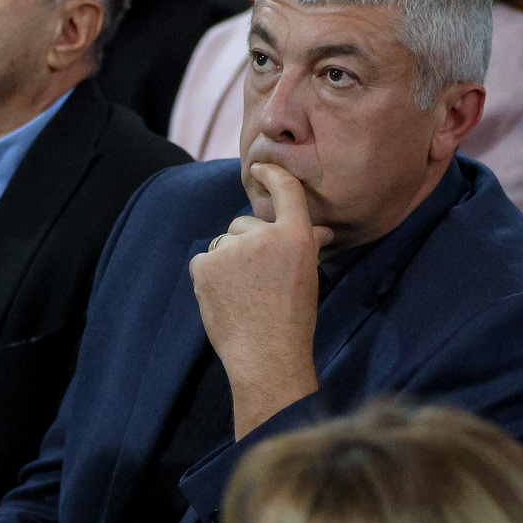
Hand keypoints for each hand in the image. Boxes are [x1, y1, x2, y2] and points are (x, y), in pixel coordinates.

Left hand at [190, 162, 332, 438]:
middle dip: (247, 243)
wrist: (267, 356)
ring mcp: (232, 248)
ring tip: (243, 294)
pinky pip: (204, 259)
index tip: (261, 167)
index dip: (272, 174)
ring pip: (224, 242)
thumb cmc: (293, 320)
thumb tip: (318, 229)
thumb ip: (305, 245)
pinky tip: (225, 298)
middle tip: (258, 279)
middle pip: (244, 222)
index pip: (286, 189)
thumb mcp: (308, 276)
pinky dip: (210, 275)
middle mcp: (264, 235)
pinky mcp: (205, 264)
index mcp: (296, 235)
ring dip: (229, 260)